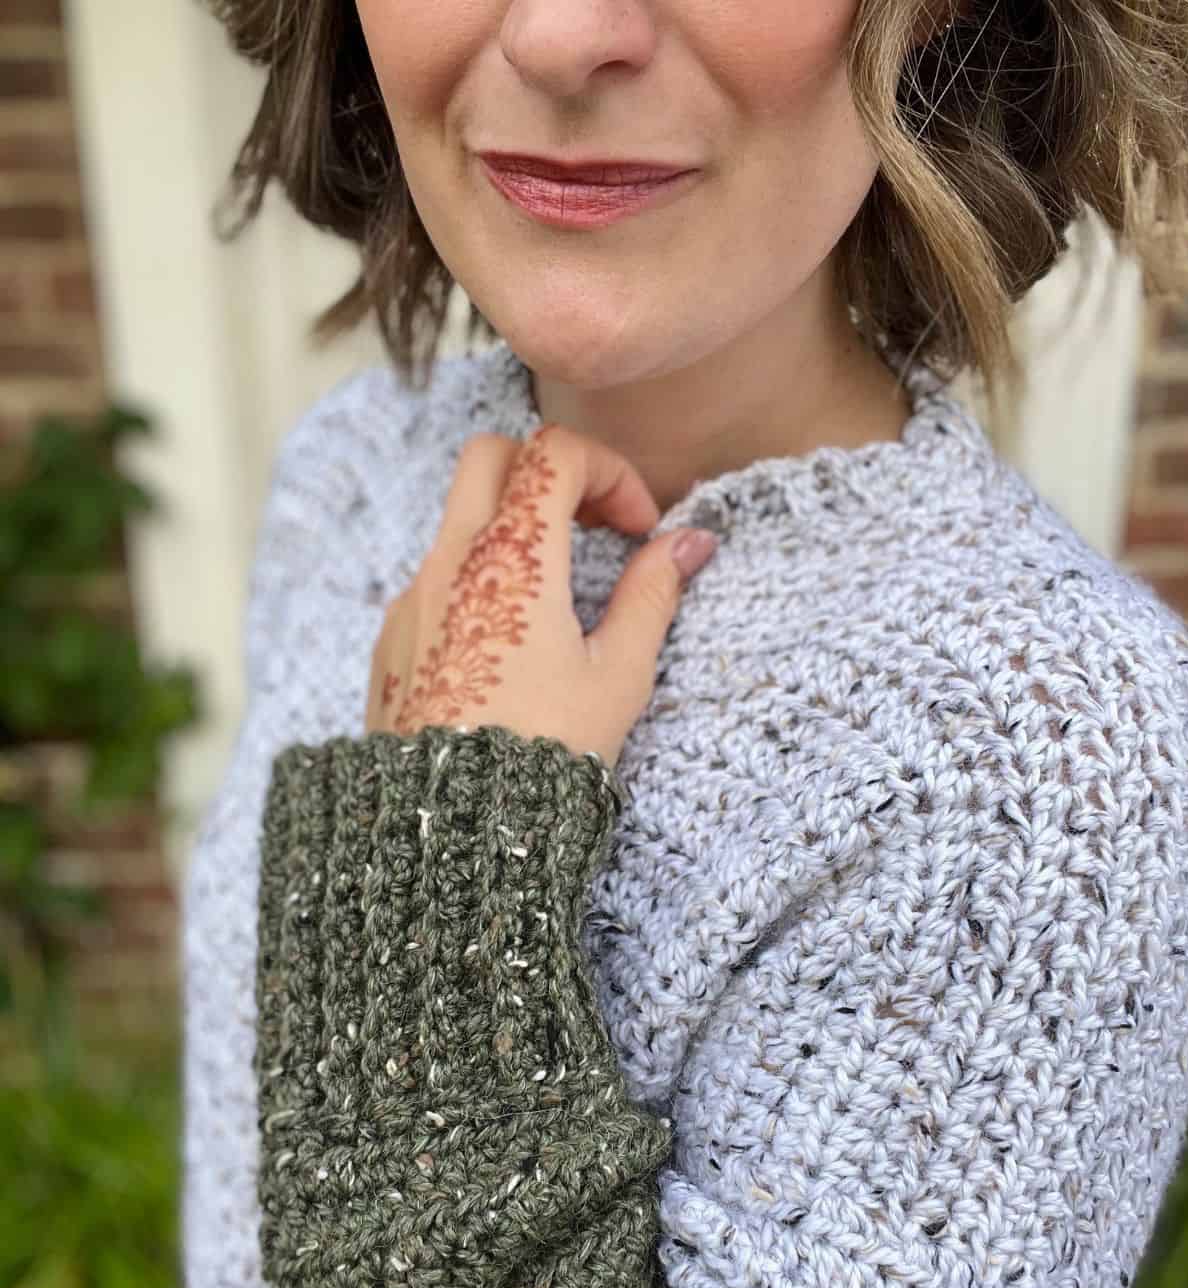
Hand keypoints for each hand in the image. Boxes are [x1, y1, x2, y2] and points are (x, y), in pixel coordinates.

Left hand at [364, 423, 716, 770]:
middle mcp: (450, 563)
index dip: (609, 472)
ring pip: (457, 520)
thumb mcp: (618, 675)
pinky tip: (506, 648)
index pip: (554, 454)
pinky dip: (476, 582)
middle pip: (489, 456)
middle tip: (590, 528)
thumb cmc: (545, 752)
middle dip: (547, 473)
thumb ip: (652, 594)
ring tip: (556, 601)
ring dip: (511, 531)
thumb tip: (690, 543)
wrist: (454, 827)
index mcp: (513, 559)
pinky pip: (432, 580)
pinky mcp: (390, 638)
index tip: (636, 529)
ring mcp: (411, 598)